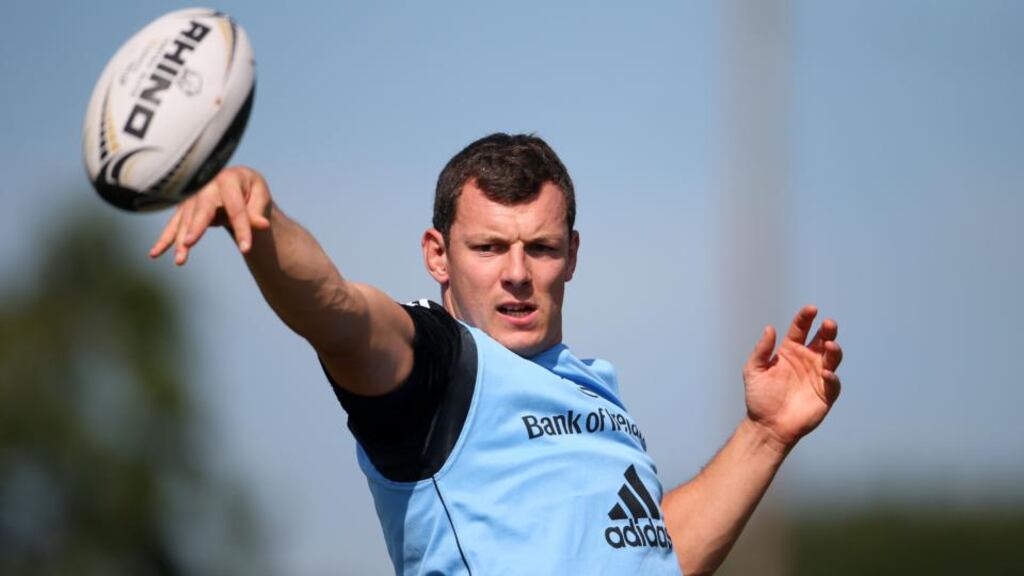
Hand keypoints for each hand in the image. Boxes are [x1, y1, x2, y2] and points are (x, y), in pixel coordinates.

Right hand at [149, 166, 271, 264]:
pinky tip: (155, 254)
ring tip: (180, 260)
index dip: (242, 227)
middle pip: (202, 208)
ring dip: (180, 240)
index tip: (246, 248)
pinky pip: (174, 225)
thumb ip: (258, 210)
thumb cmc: (250, 189)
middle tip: (190, 243)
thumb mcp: (260, 195)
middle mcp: (206, 185)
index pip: (235, 207)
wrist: (236, 182)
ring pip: (185, 220)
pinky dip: (165, 240)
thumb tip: (262, 225)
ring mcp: (192, 197)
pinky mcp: (184, 208)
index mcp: (229, 179)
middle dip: (195, 226)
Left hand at [743, 305, 842, 449]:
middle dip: (827, 330)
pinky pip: (833, 383)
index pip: (801, 329)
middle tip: (829, 323)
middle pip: (822, 339)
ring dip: (834, 350)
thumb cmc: (759, 397)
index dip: (806, 318)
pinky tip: (825, 373)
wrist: (767, 426)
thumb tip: (769, 328)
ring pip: (832, 358)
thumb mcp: (753, 370)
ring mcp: (818, 376)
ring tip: (830, 345)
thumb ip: (761, 350)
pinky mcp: (825, 394)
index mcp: (790, 351)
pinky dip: (832, 377)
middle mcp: (807, 360)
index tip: (811, 309)